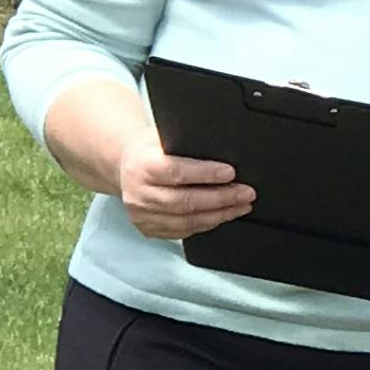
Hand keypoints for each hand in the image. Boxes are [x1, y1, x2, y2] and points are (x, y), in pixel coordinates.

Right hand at [114, 134, 255, 244]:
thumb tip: (224, 149)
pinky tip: (221, 216)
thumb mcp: (162, 138)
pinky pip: (181, 232)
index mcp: (142, 166)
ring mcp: (142, 215)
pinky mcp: (147, 228)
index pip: (176, 172)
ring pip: (186, 221)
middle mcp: (139, 193)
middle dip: (221, 199)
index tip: (230, 173)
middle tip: (246, 193)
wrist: (123, 166)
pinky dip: (205, 225)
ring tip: (241, 206)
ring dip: (218, 215)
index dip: (205, 174)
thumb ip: (186, 145)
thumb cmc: (149, 150)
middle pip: (185, 201)